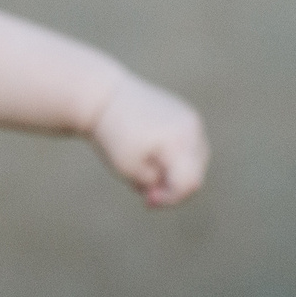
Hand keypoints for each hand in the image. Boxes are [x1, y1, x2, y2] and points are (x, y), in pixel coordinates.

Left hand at [88, 73, 206, 206]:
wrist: (102, 95)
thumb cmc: (113, 133)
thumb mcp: (128, 169)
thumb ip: (155, 186)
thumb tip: (172, 190)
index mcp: (179, 140)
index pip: (188, 183)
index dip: (171, 199)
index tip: (146, 201)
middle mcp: (192, 128)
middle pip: (193, 175)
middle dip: (170, 187)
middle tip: (142, 185)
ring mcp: (193, 120)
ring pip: (194, 163)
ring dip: (172, 172)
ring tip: (143, 164)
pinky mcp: (188, 116)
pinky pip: (190, 147)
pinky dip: (173, 157)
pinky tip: (149, 151)